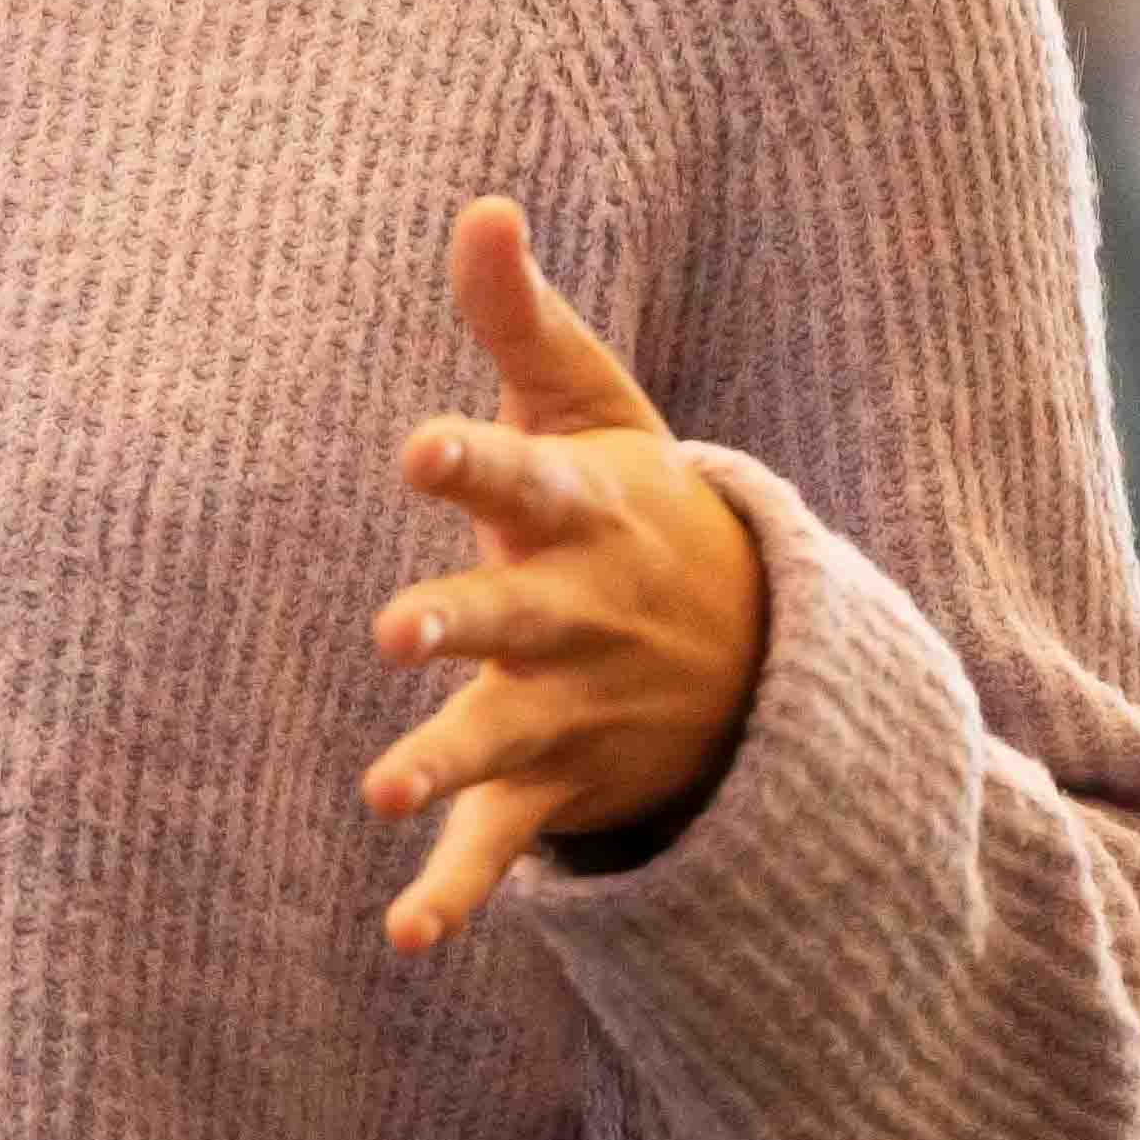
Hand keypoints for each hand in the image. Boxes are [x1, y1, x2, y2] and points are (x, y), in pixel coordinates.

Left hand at [363, 197, 762, 951]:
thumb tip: (477, 204)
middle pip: (513, 618)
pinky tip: (403, 935)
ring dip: (445, 765)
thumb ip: (520, 321)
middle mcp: (578, 617)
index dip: (469, 464)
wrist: (753, 651)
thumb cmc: (635, 504)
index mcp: (583, 517)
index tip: (415, 449)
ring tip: (385, 791)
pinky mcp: (554, 785)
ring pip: (502, 741)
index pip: (522, 482)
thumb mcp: (593, 409)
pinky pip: (506, 848)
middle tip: (392, 629)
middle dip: (461, 625)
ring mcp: (571, 708)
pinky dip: (457, 894)